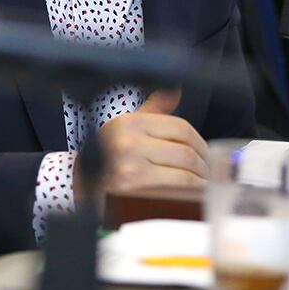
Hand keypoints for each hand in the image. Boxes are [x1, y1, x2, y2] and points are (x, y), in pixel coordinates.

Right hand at [76, 88, 208, 206]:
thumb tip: (175, 89)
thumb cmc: (109, 161)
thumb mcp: (126, 130)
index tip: (205, 156)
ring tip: (201, 188)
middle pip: (186, 153)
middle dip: (203, 167)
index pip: (181, 128)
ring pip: (186, 175)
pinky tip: (192, 200)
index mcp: (128, 123)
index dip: (200, 144)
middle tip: (207, 176)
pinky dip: (192, 198)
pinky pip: (177, 194)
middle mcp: (127, 143)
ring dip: (200, 184)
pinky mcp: (134, 195)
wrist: (81, 192)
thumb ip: (153, 111)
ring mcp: (129, 169)